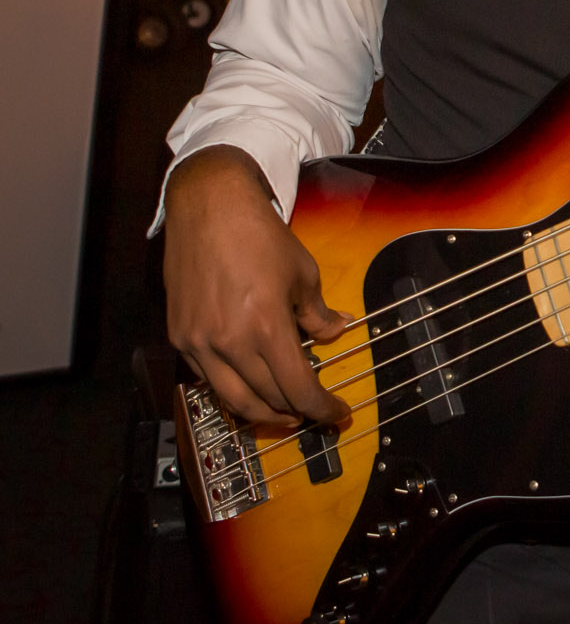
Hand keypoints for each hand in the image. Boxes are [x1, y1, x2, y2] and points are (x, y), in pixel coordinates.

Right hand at [162, 146, 350, 426]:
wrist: (209, 209)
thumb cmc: (260, 235)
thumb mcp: (303, 272)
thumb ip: (317, 312)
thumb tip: (337, 331)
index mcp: (265, 327)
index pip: (297, 386)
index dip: (320, 407)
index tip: (337, 414)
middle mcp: (228, 342)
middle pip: (266, 399)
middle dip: (295, 412)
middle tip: (314, 414)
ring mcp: (199, 343)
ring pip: (233, 399)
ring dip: (262, 412)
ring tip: (284, 413)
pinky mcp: (180, 336)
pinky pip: (208, 379)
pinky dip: (232, 390)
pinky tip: (248, 387)